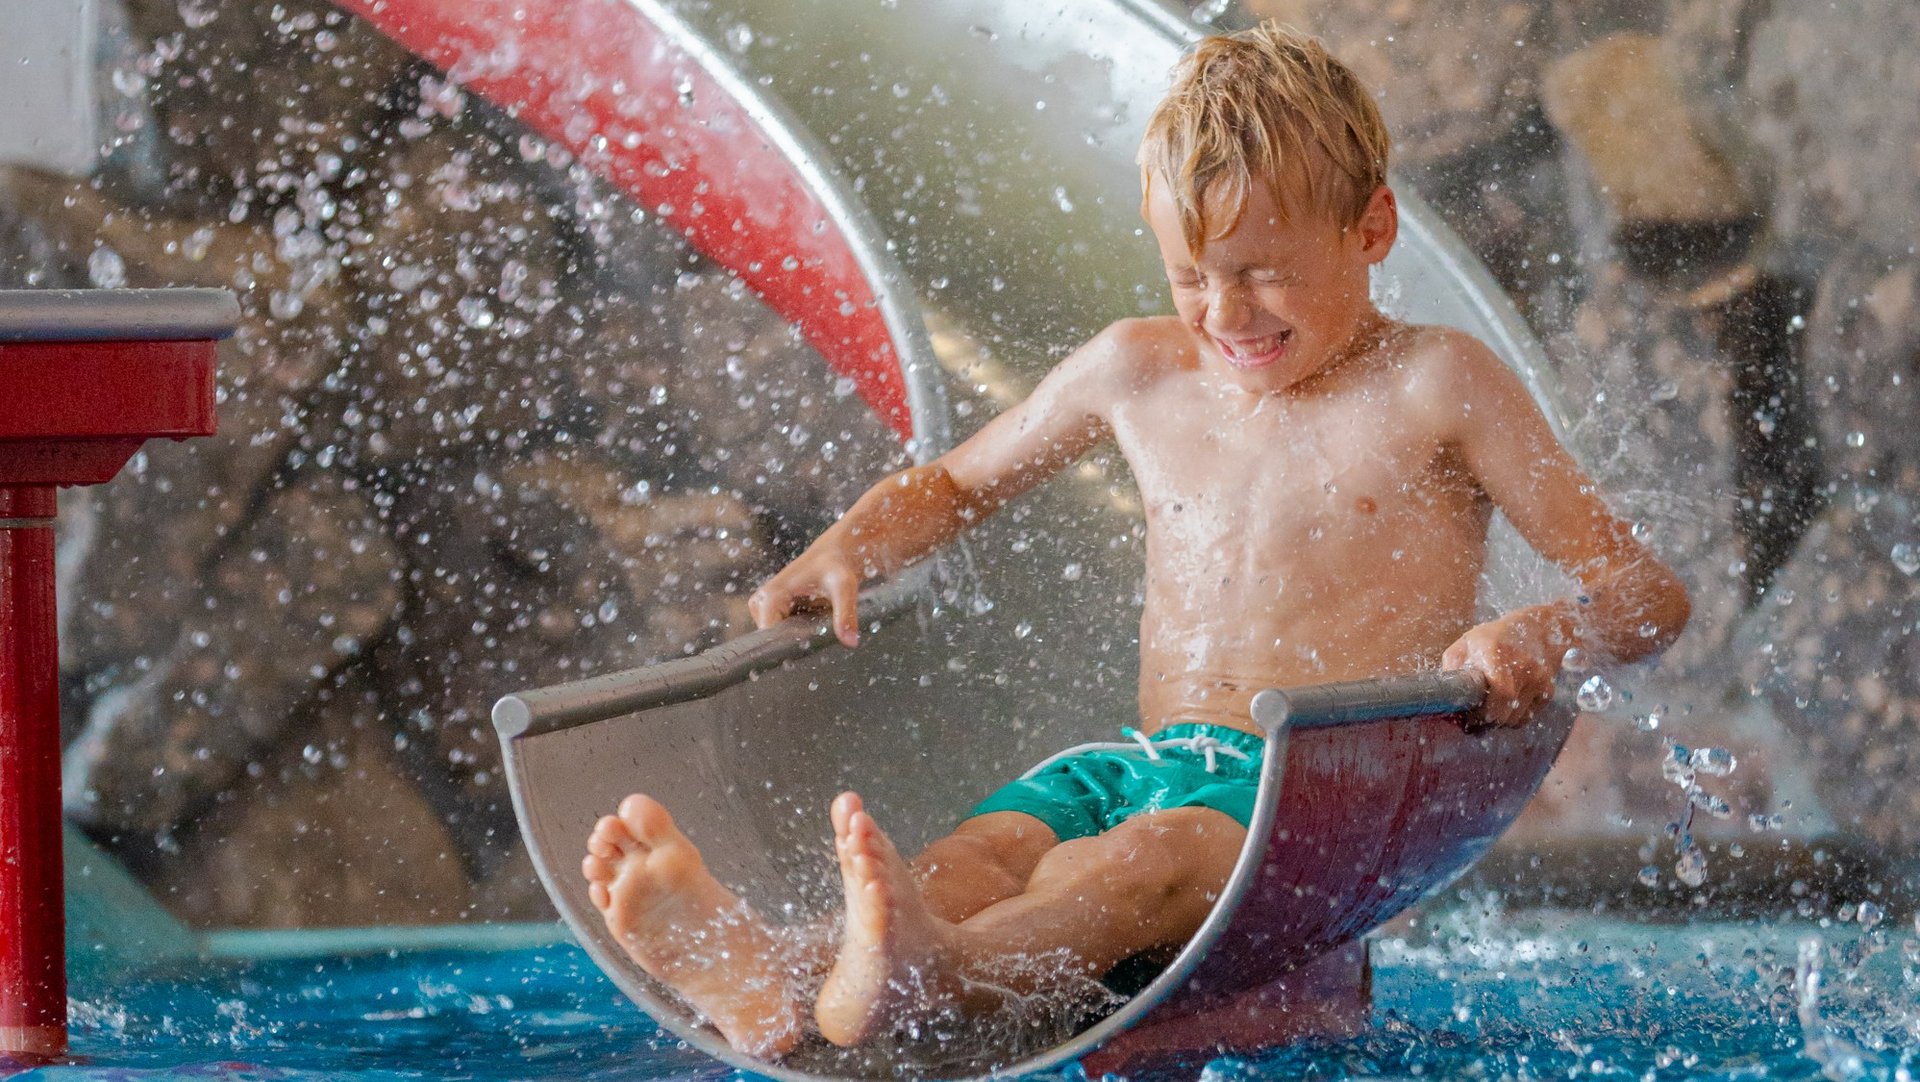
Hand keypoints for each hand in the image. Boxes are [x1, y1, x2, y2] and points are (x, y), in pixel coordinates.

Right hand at [748, 544, 864, 647]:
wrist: (834, 555)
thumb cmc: (836, 567)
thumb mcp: (844, 588)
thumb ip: (845, 614)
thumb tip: (851, 642)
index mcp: (770, 596)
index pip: (769, 638)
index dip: (790, 647)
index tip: (812, 646)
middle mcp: (760, 602)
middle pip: (773, 640)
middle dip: (796, 642)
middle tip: (819, 632)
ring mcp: (763, 608)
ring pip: (777, 638)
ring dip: (798, 638)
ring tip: (817, 624)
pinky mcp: (770, 612)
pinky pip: (781, 633)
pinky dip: (797, 633)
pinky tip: (813, 625)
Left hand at [1441, 606, 1571, 726]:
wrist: (1539, 629)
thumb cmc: (1495, 637)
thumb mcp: (1467, 642)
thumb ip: (1453, 666)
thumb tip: (1444, 696)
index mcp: (1497, 652)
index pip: (1498, 694)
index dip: (1481, 714)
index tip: (1468, 718)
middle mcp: (1523, 666)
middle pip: (1504, 713)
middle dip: (1486, 722)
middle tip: (1474, 721)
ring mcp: (1539, 680)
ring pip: (1515, 720)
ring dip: (1499, 721)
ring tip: (1489, 708)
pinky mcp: (1548, 691)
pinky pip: (1527, 718)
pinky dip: (1513, 717)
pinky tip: (1506, 704)